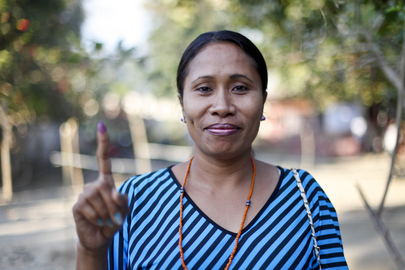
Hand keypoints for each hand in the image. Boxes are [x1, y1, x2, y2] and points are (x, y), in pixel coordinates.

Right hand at [72, 122, 127, 252]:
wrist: (100, 238)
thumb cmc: (114, 220)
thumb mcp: (124, 209)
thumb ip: (123, 200)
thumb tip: (115, 193)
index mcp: (106, 181)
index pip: (103, 159)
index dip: (102, 143)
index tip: (101, 125)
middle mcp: (93, 184)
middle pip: (106, 188)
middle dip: (114, 205)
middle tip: (115, 218)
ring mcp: (83, 194)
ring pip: (98, 199)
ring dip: (107, 213)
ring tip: (106, 220)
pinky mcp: (77, 206)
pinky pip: (90, 209)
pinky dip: (98, 218)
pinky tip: (96, 222)